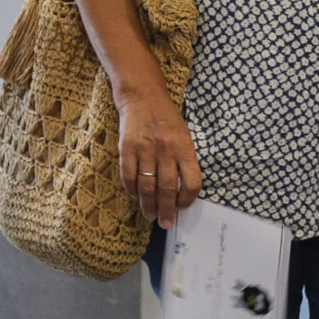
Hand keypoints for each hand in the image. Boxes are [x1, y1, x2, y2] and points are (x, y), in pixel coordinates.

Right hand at [116, 85, 200, 225]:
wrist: (142, 95)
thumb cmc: (167, 117)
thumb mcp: (184, 135)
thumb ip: (184, 159)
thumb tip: (182, 190)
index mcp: (185, 146)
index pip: (192, 182)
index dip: (188, 200)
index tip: (182, 208)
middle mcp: (166, 149)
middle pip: (168, 188)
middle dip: (167, 210)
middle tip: (165, 223)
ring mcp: (145, 149)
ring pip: (147, 186)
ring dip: (148, 204)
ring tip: (150, 215)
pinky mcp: (127, 148)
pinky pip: (128, 175)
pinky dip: (131, 190)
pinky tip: (135, 197)